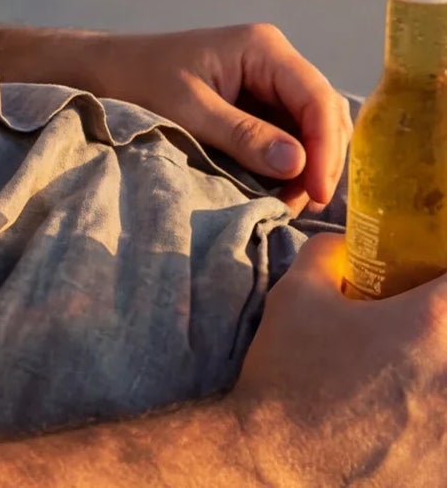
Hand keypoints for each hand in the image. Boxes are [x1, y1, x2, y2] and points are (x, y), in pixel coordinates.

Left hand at [19, 22, 351, 214]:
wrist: (102, 71)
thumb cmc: (139, 80)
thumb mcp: (189, 109)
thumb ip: (243, 136)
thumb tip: (299, 165)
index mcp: (263, 48)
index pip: (318, 98)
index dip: (326, 148)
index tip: (316, 193)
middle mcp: (274, 61)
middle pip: (323, 115)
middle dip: (320, 161)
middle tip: (302, 206)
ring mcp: (267, 83)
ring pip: (310, 130)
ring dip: (306, 167)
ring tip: (288, 204)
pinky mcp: (256, 105)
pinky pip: (288, 137)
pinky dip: (288, 166)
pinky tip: (277, 192)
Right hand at [230, 234, 446, 483]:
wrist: (278, 462)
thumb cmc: (290, 373)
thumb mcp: (296, 295)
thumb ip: (328, 256)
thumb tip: (346, 246)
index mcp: (432, 324)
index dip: (444, 276)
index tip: (431, 281)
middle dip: (439, 329)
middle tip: (417, 333)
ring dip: (436, 380)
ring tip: (403, 384)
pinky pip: (446, 432)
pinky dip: (432, 424)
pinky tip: (399, 425)